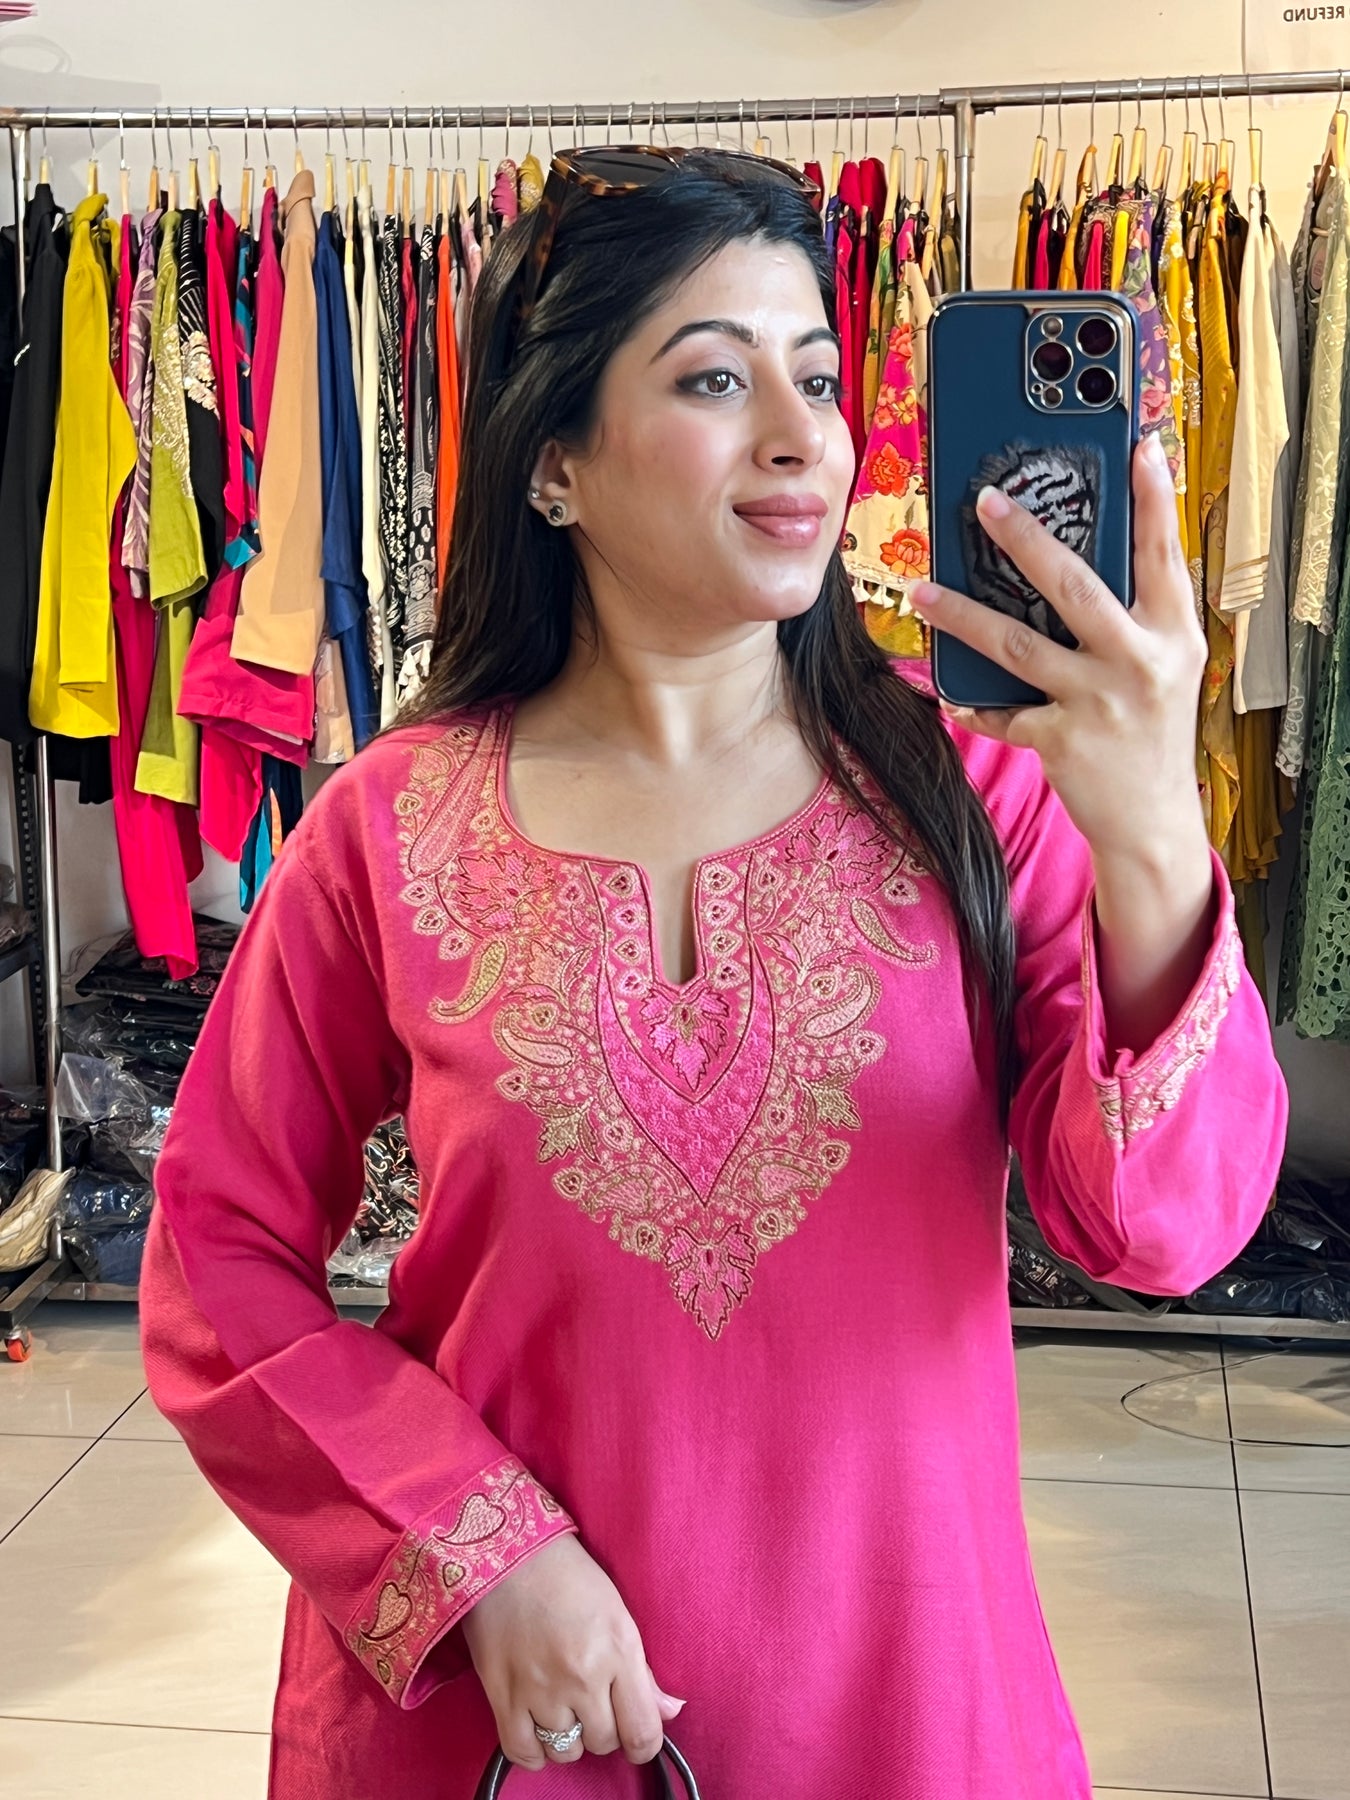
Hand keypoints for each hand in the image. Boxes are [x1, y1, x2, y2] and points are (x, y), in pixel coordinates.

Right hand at [461, 1534, 684, 1772]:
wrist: (506, 1551)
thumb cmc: (567, 1574)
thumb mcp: (616, 1611)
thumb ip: (643, 1670)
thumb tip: (669, 1711)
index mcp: (618, 1650)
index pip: (642, 1732)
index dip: (643, 1744)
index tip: (635, 1734)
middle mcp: (583, 1676)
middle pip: (604, 1742)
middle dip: (603, 1727)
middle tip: (592, 1699)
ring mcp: (541, 1690)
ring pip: (566, 1751)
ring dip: (568, 1736)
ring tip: (562, 1706)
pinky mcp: (503, 1695)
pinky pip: (524, 1753)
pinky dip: (533, 1749)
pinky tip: (537, 1727)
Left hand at [909, 431, 1207, 865]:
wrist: (1153, 821)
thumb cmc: (1151, 732)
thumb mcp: (1165, 667)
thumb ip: (1136, 616)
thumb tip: (1085, 556)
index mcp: (1174, 634)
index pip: (1164, 554)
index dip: (1154, 499)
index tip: (1139, 445)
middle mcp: (1140, 662)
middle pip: (1074, 585)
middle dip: (1025, 538)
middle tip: (985, 501)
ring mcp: (1099, 702)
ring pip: (1018, 644)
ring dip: (963, 616)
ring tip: (922, 590)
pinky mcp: (1063, 741)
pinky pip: (1003, 713)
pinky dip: (974, 702)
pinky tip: (948, 691)